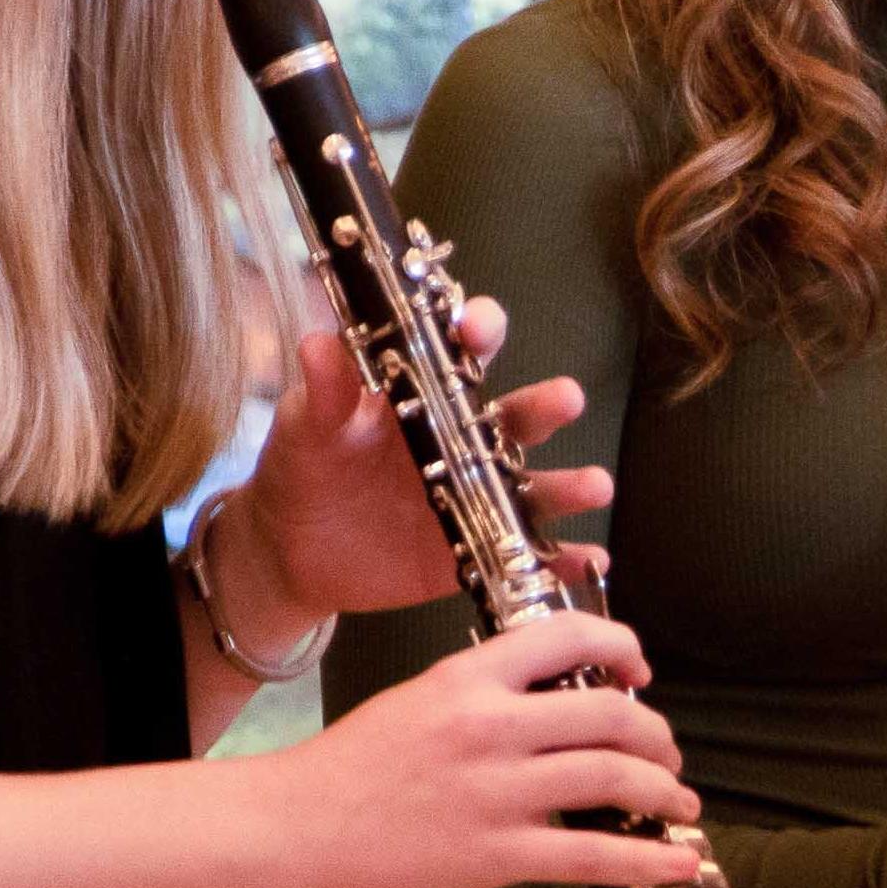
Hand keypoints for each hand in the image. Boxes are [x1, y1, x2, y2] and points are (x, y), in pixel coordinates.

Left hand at [216, 298, 610, 640]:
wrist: (290, 553)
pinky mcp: (476, 549)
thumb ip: (322, 393)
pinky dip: (561, 558)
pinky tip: (590, 559)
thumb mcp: (305, 427)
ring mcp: (474, 499)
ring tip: (596, 485)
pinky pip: (525, 553)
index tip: (479, 328)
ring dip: (568, 484)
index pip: (460, 353)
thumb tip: (318, 343)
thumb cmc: (302, 471)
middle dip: (544, 405)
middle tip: (567, 398)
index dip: (477, 331)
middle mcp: (460, 443)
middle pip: (513, 417)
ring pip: (531, 486)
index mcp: (422, 398)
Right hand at [272, 614, 701, 887]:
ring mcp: (496, 791)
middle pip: (610, 714)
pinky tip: (678, 863)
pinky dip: (647, 859)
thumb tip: (549, 703)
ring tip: (679, 804)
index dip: (622, 646)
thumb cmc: (346, 770)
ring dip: (664, 792)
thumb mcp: (415, 701)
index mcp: (466, 678)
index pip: (568, 637)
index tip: (640, 667)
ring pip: (615, 778)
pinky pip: (593, 854)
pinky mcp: (496, 854)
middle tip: (666, 754)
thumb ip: (481, 694)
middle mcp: (489, 726)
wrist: (293, 827)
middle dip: (657, 736)